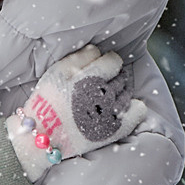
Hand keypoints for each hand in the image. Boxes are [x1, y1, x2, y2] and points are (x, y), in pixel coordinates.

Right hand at [9, 46, 149, 178]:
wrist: (45, 135)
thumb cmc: (47, 102)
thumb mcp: (55, 73)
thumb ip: (79, 58)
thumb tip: (97, 49)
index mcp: (91, 79)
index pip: (114, 60)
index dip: (107, 61)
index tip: (100, 67)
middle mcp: (106, 95)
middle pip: (122, 75)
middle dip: (113, 76)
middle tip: (98, 84)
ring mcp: (114, 113)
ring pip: (128, 91)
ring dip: (120, 90)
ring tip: (104, 97)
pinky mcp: (119, 128)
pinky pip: (139, 110)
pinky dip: (133, 106)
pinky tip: (120, 108)